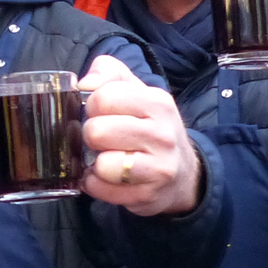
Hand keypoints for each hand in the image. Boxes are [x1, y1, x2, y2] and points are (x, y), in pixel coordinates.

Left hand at [78, 55, 203, 216]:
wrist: (182, 172)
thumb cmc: (149, 126)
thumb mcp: (135, 90)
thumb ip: (108, 72)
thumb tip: (84, 82)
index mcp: (157, 102)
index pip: (103, 97)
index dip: (92, 106)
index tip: (101, 113)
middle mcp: (162, 134)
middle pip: (97, 131)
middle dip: (91, 136)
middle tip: (102, 139)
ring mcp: (158, 168)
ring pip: (101, 165)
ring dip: (95, 163)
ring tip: (106, 159)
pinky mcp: (147, 195)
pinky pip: (101, 189)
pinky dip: (95, 184)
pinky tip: (108, 178)